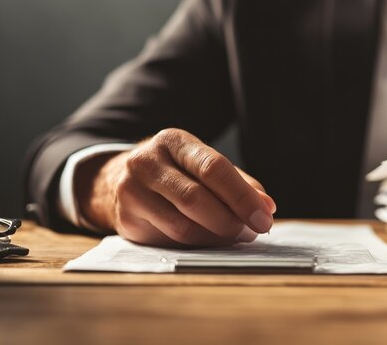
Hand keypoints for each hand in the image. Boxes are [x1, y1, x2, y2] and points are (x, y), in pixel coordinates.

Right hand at [76, 128, 275, 246]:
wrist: (118, 180)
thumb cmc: (178, 173)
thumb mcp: (203, 166)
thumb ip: (239, 184)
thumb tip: (267, 207)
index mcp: (173, 141)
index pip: (213, 167)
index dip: (242, 196)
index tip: (265, 217)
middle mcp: (146, 161)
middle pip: (196, 198)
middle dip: (231, 220)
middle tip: (253, 232)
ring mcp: (131, 191)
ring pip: (183, 225)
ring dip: (217, 237)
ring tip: (236, 236)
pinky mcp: (126, 220)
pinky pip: (171, 240)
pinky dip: (199, 245)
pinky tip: (212, 241)